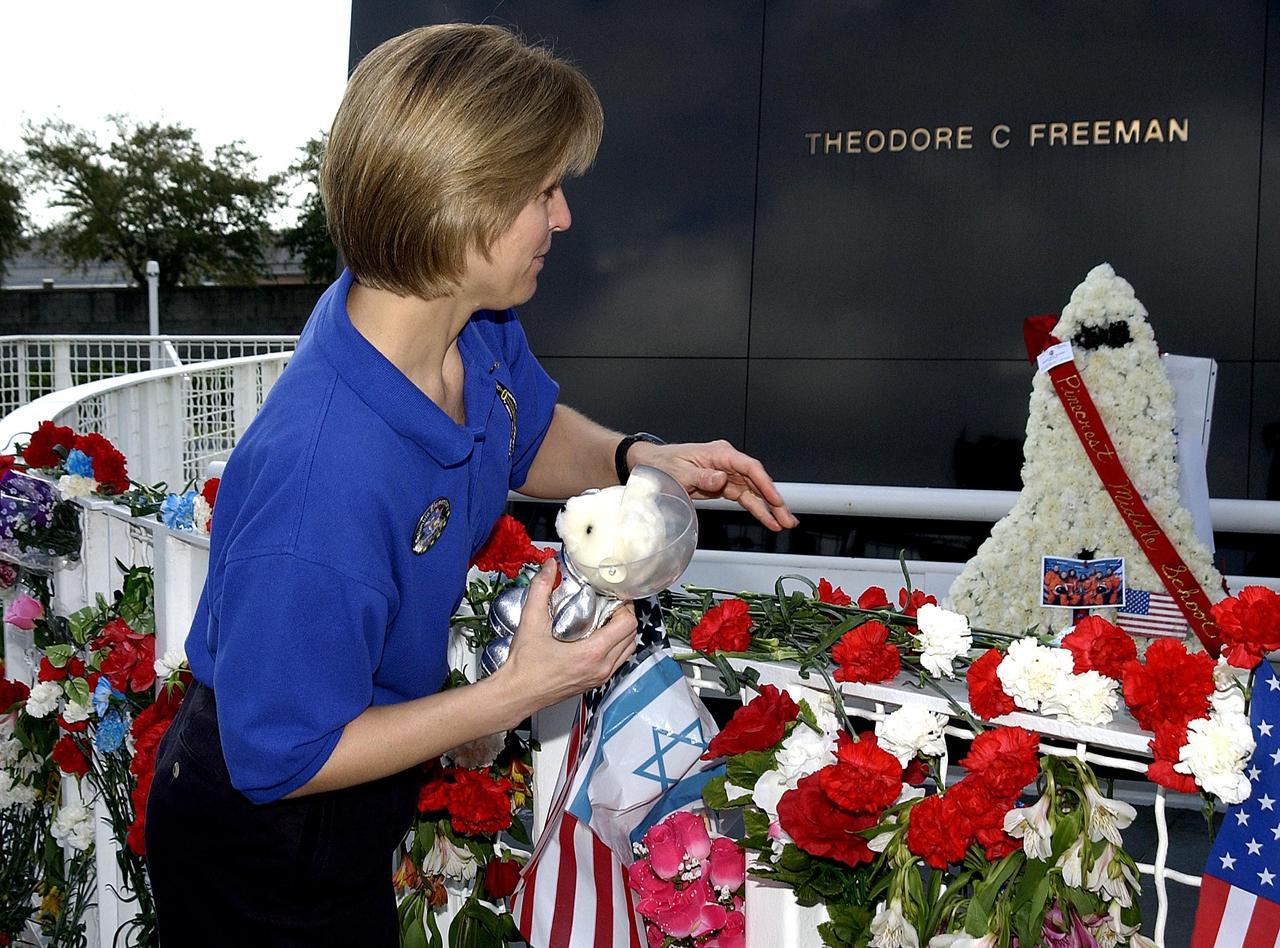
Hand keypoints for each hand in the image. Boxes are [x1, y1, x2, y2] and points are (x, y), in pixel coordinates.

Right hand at [496, 558, 638, 714]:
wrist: (517, 693)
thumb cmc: (524, 666)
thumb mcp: (531, 621)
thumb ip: (541, 589)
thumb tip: (550, 567)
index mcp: (592, 653)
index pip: (627, 624)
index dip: (625, 606)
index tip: (614, 596)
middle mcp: (601, 667)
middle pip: (632, 636)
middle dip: (625, 616)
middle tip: (610, 604)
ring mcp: (599, 677)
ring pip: (627, 650)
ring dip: (623, 633)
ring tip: (606, 619)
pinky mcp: (594, 682)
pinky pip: (617, 662)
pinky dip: (616, 647)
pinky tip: (598, 637)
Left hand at [628, 439, 798, 531]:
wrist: (651, 465)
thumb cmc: (663, 463)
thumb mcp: (679, 471)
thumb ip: (702, 477)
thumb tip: (721, 479)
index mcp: (719, 453)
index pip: (749, 467)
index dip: (765, 484)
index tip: (775, 499)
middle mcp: (727, 462)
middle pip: (757, 481)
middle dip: (774, 500)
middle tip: (787, 517)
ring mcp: (727, 474)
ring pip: (755, 492)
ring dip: (769, 508)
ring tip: (784, 523)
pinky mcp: (724, 486)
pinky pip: (745, 498)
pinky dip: (757, 509)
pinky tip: (768, 519)